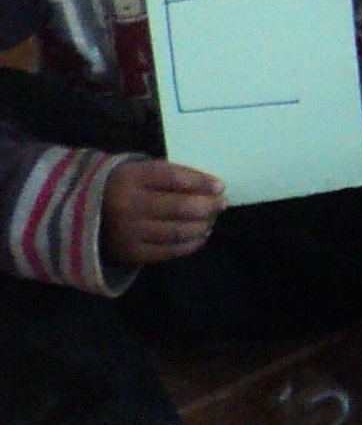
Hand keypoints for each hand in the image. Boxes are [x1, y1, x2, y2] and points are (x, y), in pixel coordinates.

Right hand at [101, 156, 224, 266]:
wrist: (77, 217)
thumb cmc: (119, 188)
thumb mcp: (136, 171)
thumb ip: (169, 174)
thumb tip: (212, 185)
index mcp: (127, 178)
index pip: (174, 179)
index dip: (201, 182)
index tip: (220, 186)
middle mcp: (127, 205)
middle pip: (181, 207)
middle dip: (208, 206)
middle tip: (221, 204)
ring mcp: (128, 232)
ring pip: (179, 231)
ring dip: (203, 225)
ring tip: (211, 219)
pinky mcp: (131, 253)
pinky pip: (171, 250)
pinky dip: (192, 243)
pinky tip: (201, 235)